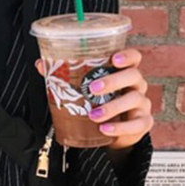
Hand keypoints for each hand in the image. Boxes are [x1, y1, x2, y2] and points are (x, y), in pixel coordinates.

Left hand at [34, 48, 153, 150]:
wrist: (111, 129)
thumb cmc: (99, 101)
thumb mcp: (84, 87)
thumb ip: (65, 74)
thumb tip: (41, 64)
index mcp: (123, 71)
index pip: (134, 57)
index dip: (127, 55)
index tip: (114, 58)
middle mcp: (136, 84)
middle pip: (133, 75)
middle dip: (113, 80)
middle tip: (92, 88)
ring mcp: (141, 103)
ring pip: (134, 99)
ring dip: (112, 107)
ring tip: (93, 114)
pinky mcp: (143, 122)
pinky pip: (137, 124)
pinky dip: (120, 127)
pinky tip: (105, 128)